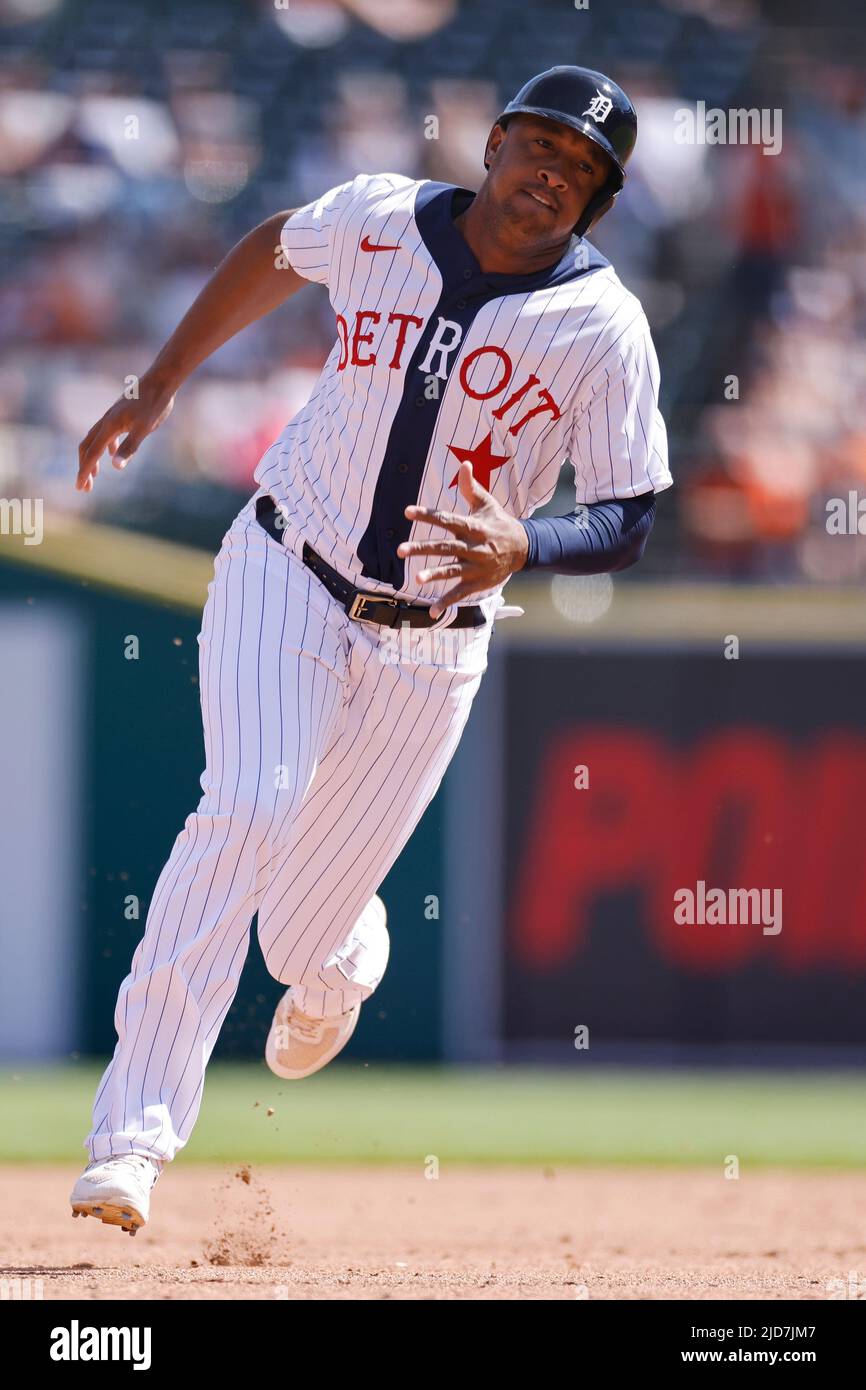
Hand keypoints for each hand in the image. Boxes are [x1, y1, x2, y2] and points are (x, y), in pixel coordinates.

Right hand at [76, 373, 175, 491]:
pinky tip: (113, 455)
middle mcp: (106, 421)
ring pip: (94, 440)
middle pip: (87, 447)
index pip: (92, 454)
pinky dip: (104, 447)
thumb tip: (115, 467)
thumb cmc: (154, 404)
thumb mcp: (144, 429)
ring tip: (94, 476)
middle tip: (84, 488)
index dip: (84, 471)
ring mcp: (112, 417)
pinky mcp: (119, 415)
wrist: (160, 381)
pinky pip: (106, 434)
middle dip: (84, 468)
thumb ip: (130, 447)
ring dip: (92, 459)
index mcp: (109, 426)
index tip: (79, 487)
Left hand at [398, 459, 528, 618]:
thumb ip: (471, 487)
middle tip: (400, 550)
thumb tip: (463, 462)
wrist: (524, 549)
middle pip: (445, 547)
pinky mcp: (477, 583)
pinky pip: (460, 594)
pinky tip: (431, 612)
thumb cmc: (500, 523)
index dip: (428, 515)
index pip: (447, 519)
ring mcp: (475, 567)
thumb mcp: (487, 504)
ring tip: (417, 579)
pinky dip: (446, 602)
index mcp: (473, 527)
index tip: (408, 511)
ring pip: (452, 571)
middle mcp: (473, 547)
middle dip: (422, 548)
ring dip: (435, 575)